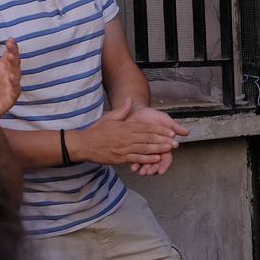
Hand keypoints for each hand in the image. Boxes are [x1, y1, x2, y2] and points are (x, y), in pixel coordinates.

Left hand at [0, 40, 22, 124]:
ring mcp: (9, 87)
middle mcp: (6, 77)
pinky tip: (12, 78)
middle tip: (11, 44)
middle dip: (14, 53)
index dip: (10, 48)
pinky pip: (15, 90)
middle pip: (13, 62)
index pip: (7, 56)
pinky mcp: (10, 98)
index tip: (9, 39)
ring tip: (12, 57)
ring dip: (15, 65)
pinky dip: (15, 84)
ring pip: (16, 74)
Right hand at [74, 99, 188, 169]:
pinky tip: (157, 158)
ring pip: (145, 149)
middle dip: (163, 140)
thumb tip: (130, 100)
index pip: (146, 128)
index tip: (170, 131)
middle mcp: (126, 138)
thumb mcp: (109, 117)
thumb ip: (122, 110)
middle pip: (148, 138)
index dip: (160, 130)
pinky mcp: (121, 158)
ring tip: (169, 149)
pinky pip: (136, 158)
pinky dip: (147, 159)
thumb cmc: (97, 130)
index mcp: (125, 127)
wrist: (84, 145)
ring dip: (158, 149)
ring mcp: (124, 149)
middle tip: (175, 142)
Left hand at [126, 105, 189, 176]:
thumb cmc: (151, 116)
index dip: (164, 165)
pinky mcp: (135, 150)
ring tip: (141, 172)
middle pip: (156, 164)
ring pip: (146, 164)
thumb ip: (174, 126)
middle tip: (149, 173)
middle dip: (153, 170)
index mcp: (164, 145)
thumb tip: (186, 132)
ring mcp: (145, 151)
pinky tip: (133, 167)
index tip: (161, 171)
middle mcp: (155, 150)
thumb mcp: (164, 119)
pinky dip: (135, 165)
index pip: (166, 158)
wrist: (136, 111)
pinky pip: (136, 161)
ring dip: (144, 170)